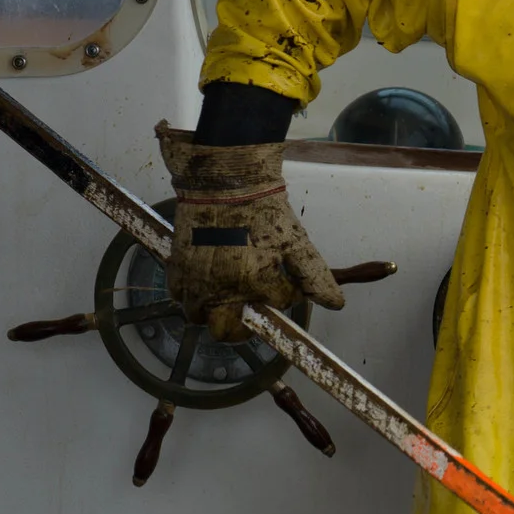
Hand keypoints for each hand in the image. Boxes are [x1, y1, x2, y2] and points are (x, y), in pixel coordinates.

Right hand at [157, 124, 344, 341]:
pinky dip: (191, 295)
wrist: (224, 182)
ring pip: (199, 317)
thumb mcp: (296, 242)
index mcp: (256, 282)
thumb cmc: (262, 209)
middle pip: (227, 332)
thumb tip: (336, 303)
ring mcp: (196, 280)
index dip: (286, 294)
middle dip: (241, 328)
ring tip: (227, 296)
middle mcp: (222, 288)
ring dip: (213, 313)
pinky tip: (207, 281)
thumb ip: (315, 276)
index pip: (277, 305)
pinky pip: (179, 296)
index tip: (285, 280)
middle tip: (249, 310)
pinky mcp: (177, 268)